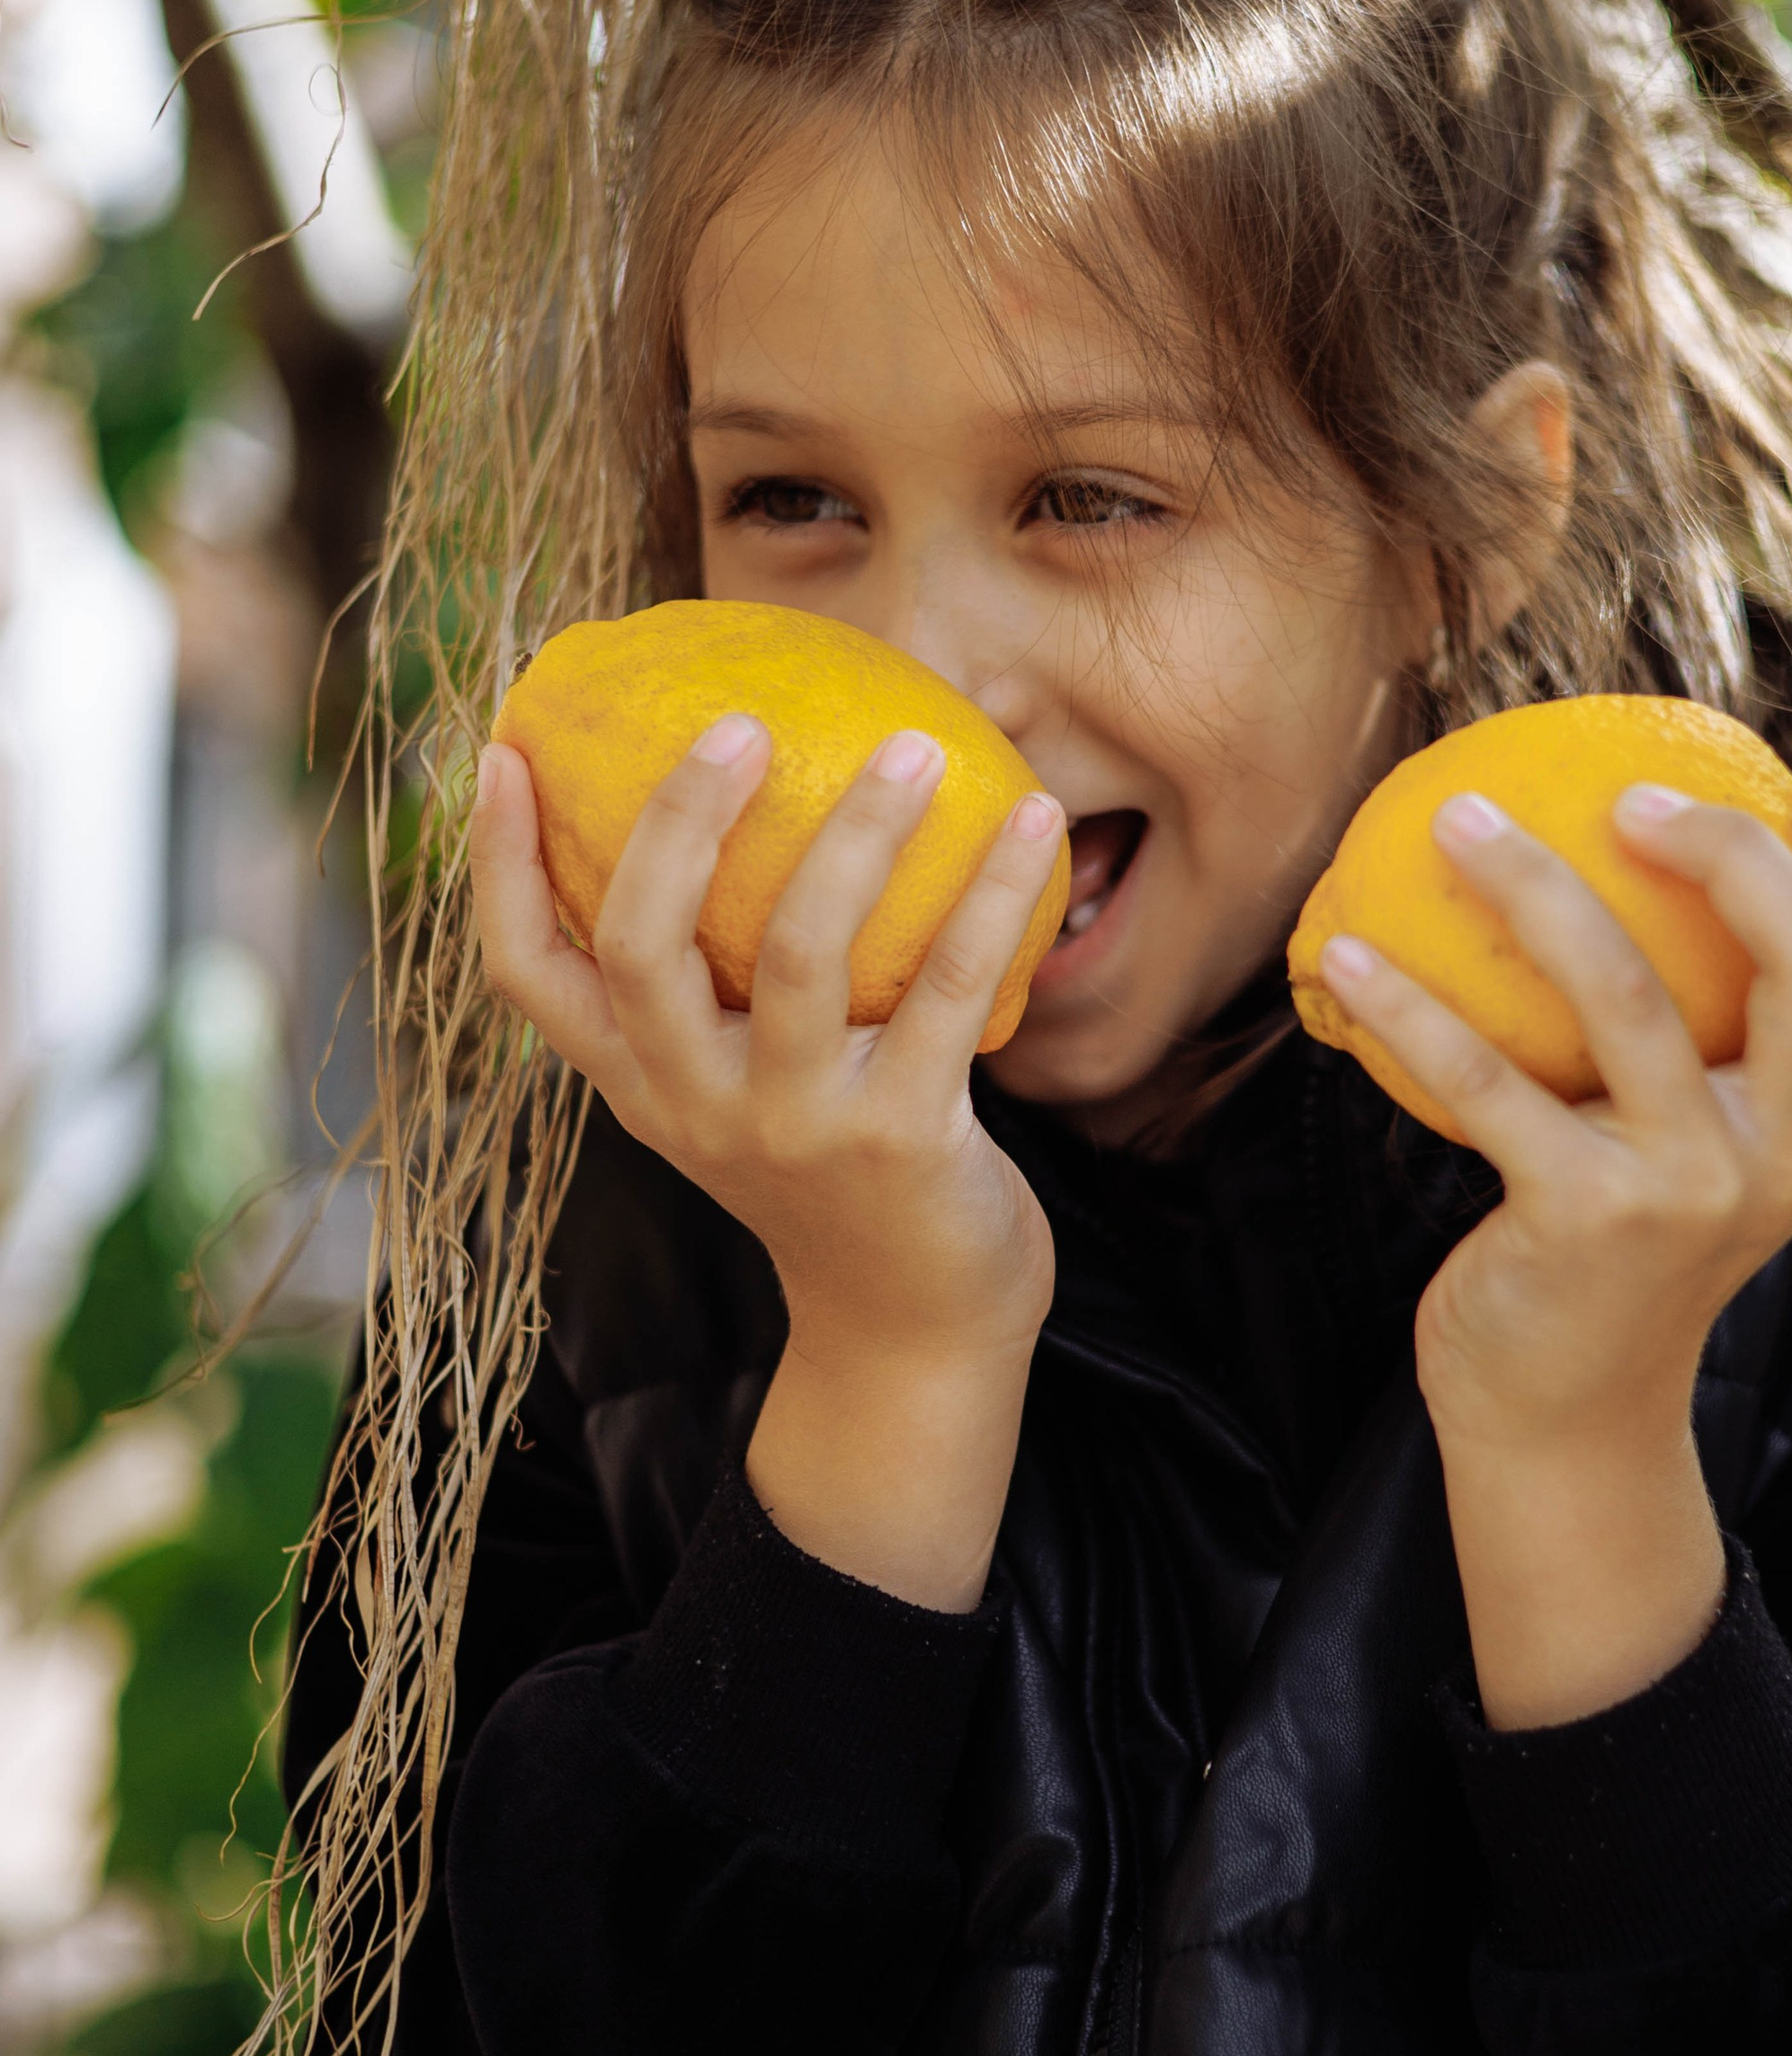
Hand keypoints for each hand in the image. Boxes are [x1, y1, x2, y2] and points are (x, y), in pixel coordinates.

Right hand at [473, 715, 1067, 1605]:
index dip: (497, 862)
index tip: (503, 748)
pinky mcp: (900, 1141)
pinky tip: (1030, 822)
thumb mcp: (740, 1097)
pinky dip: (993, 897)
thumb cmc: (834, 1177)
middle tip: (738, 722)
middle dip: (679, 818)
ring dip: (859, 832)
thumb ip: (715, 995)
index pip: (525, 973)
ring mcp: (793, 1127)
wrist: (913, 1332)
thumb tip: (739, 811)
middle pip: (642, 942)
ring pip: (799, 950)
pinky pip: (948, 990)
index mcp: (638, 1085)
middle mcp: (694, 1105)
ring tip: (911, 746)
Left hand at [1316, 785, 1791, 1724]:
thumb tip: (1630, 869)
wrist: (1565, 1423)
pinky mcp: (1588, 1221)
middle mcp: (1785, 1152)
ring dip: (1535, 887)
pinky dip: (1409, 1008)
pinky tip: (1348, 957)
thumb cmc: (1617, 1255)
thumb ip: (1713, 1053)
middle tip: (1628, 797)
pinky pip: (1489, 1083)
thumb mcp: (1702, 1157)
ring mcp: (1693, 1188)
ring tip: (1458, 821)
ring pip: (1634, 997)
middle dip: (1734, 853)